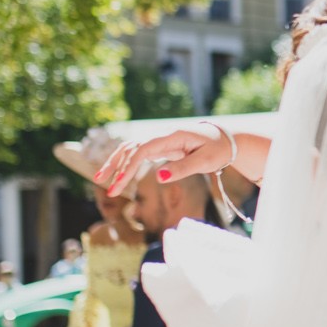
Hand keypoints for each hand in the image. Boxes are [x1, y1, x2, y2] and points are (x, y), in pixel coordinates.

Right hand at [97, 126, 230, 196]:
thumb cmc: (218, 150)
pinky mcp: (161, 147)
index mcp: (173, 136)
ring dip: (116, 163)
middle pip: (131, 148)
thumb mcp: (205, 161)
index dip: (129, 167)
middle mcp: (162, 136)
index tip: (120, 185)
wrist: (225, 139)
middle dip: (117, 168)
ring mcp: (160, 140)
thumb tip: (158, 177)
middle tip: (109, 191)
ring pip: (131, 149)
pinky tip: (117, 174)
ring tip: (100, 180)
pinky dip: (125, 162)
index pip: (143, 150)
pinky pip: (138, 153)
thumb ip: (183, 168)